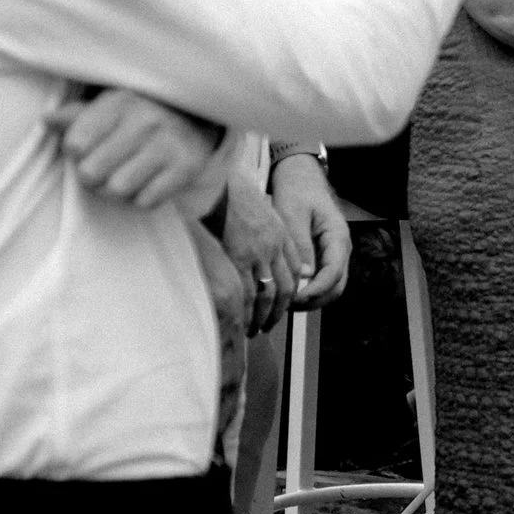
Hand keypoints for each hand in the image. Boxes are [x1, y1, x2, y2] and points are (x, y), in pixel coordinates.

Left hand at [49, 88, 223, 212]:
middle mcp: (146, 121)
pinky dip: (143, 198)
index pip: (75, 145)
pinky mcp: (188, 167)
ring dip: (116, 191)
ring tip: (124, 178)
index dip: (76, 152)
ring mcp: (169, 145)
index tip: (89, 148)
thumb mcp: (111, 106)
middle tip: (103, 170)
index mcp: (121, 102)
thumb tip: (47, 120)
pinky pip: (147, 201)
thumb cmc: (141, 114)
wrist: (198, 117)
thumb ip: (77, 115)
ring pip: (118, 189)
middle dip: (92, 177)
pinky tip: (148, 182)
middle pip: (91, 173)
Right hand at [220, 184, 300, 335]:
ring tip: (256, 329)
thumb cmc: (231, 196)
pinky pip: (248, 292)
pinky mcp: (239, 257)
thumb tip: (265, 255)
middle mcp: (274, 246)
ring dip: (264, 316)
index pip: (294, 270)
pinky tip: (243, 322)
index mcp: (280, 234)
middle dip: (280, 310)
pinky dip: (248, 312)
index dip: (291, 291)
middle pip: (286, 287)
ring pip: (269, 294)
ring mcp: (258, 253)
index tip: (284, 304)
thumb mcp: (260, 212)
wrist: (219, 184)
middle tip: (270, 325)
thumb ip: (268, 234)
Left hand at [271, 154, 350, 310]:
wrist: (300, 178)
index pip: (333, 274)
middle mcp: (341, 248)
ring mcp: (334, 253)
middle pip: (336, 286)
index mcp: (338, 237)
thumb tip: (306, 277)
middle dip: (314, 300)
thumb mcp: (294, 216)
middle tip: (286, 305)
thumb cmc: (296, 192)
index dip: (314, 291)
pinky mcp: (324, 255)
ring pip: (330, 286)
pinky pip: (322, 279)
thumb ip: (301, 246)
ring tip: (285, 301)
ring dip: (311, 298)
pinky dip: (309, 290)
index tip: (293, 298)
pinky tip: (289, 290)